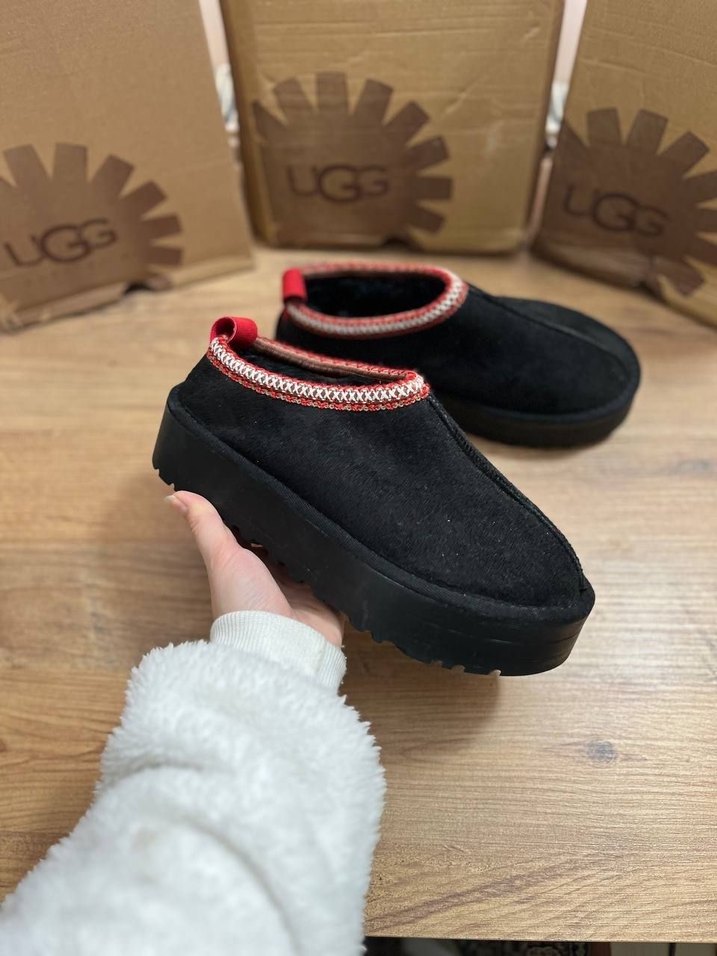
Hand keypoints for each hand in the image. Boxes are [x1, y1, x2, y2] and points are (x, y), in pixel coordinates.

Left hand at [166, 491, 342, 646]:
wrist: (280, 649)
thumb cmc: (243, 607)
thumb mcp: (221, 558)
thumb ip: (205, 525)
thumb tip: (174, 496)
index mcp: (248, 566)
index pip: (257, 530)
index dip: (262, 508)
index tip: (272, 478)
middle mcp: (276, 576)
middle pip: (288, 541)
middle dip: (297, 521)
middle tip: (311, 486)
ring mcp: (304, 589)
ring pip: (315, 554)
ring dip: (322, 538)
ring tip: (335, 504)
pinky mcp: (329, 599)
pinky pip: (340, 574)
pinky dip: (344, 560)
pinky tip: (350, 538)